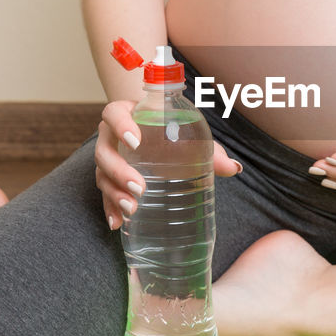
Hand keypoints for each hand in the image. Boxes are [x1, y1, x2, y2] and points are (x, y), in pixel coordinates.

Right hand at [95, 100, 241, 228]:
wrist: (157, 134)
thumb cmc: (173, 131)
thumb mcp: (191, 136)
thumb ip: (211, 151)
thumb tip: (234, 168)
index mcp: (129, 114)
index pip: (114, 113)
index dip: (120, 124)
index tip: (135, 141)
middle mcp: (112, 136)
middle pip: (104, 150)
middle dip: (119, 170)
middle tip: (140, 187)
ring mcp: (109, 158)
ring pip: (102, 174)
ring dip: (114, 193)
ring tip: (131, 208)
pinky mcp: (109, 179)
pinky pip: (104, 194)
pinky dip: (110, 208)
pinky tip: (118, 223)